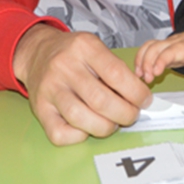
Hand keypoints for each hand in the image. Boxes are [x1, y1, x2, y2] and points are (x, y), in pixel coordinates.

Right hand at [13, 24, 151, 146]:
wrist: (38, 52)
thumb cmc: (74, 53)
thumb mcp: (96, 48)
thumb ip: (116, 68)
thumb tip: (140, 96)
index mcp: (84, 47)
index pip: (117, 74)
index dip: (136, 92)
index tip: (145, 100)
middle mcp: (64, 67)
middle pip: (100, 100)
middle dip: (125, 114)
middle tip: (132, 115)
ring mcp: (49, 89)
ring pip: (80, 118)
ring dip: (104, 127)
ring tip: (113, 124)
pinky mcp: (39, 109)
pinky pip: (59, 133)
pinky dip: (78, 137)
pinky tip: (87, 128)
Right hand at [135, 31, 183, 89]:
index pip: (172, 50)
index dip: (162, 60)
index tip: (156, 71)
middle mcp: (174, 43)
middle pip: (156, 47)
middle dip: (148, 62)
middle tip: (147, 79)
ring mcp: (166, 44)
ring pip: (149, 47)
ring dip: (141, 60)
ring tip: (140, 76)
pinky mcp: (160, 48)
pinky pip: (146, 48)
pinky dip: (139, 58)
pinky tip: (138, 72)